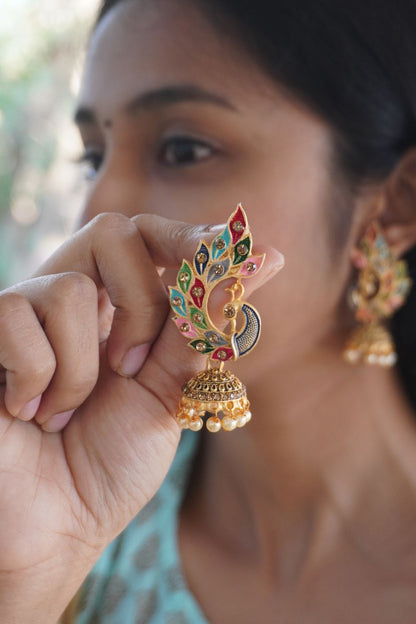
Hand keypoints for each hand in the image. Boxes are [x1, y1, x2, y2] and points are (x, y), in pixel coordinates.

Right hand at [0, 212, 283, 622]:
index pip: (149, 235)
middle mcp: (71, 298)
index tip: (231, 251)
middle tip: (131, 367)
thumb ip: (204, 324)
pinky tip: (28, 411)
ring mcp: (24, 313)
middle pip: (112, 232)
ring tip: (67, 411)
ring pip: (69, 288)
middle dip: (141, 304)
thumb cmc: (112, 462)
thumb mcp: (170, 391)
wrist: (57, 527)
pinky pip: (19, 316)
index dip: (186, 237)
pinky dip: (40, 378)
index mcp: (117, 308)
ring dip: (83, 369)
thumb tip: (268, 257)